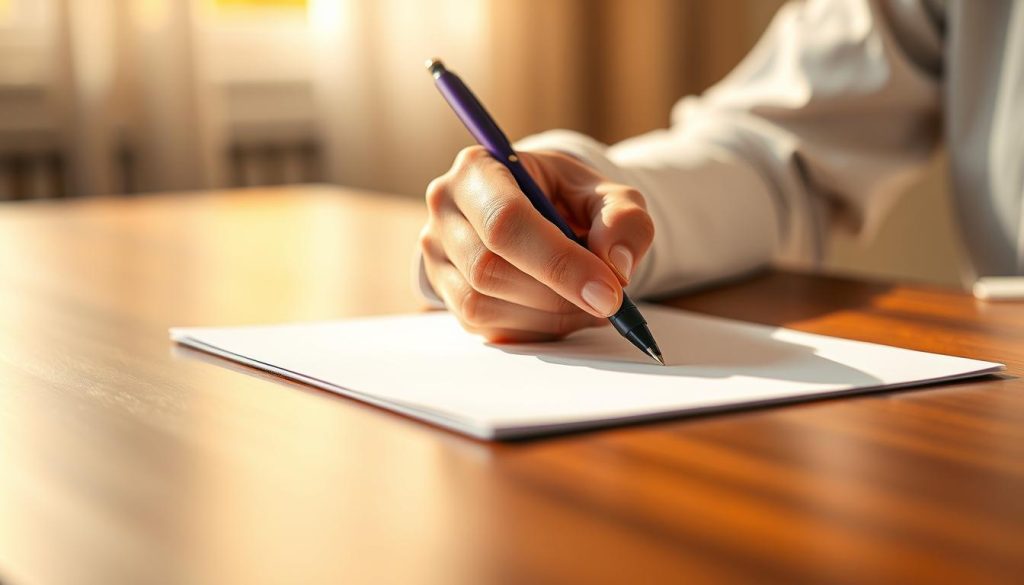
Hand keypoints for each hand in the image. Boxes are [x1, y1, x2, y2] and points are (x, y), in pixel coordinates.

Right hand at [419, 146, 654, 341]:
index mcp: (477, 169)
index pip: (505, 221)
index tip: (608, 291)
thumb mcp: (607, 194)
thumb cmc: (567, 198)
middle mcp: (445, 210)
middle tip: (607, 302)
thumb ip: (623, 220)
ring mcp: (437, 255)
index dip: (558, 262)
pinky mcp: (445, 294)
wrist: (541, 212)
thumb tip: (616, 266)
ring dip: (547, 316)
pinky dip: (535, 328)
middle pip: (488, 269)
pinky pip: (486, 327)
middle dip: (556, 295)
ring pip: (482, 305)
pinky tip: (562, 311)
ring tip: (588, 303)